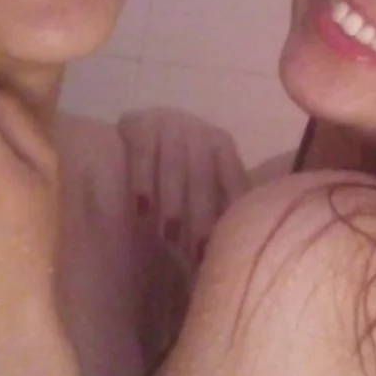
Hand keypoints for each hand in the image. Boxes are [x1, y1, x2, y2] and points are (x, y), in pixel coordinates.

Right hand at [118, 107, 248, 265]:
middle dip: (200, 216)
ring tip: (168, 236)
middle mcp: (199, 131)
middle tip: (195, 253)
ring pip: (174, 166)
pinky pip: (143, 153)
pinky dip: (142, 181)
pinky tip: (141, 208)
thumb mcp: (206, 179)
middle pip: (203, 177)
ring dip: (172, 202)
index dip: (228, 215)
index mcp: (222, 144)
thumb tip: (235, 250)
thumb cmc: (184, 165)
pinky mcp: (140, 123)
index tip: (222, 249)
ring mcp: (170, 123)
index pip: (230, 180)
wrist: (147, 125)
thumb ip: (220, 205)